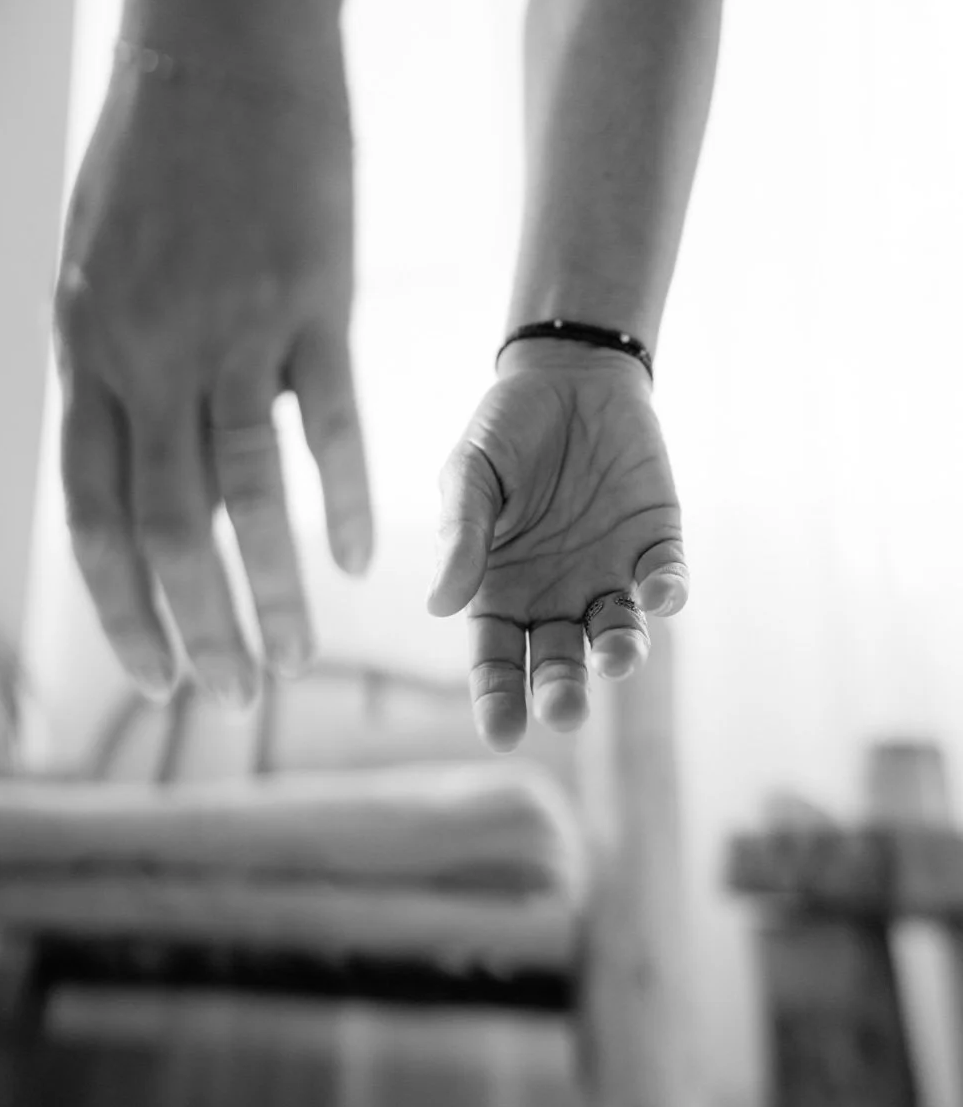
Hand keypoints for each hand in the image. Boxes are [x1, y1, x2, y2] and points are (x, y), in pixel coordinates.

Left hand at [53, 47, 371, 706]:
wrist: (218, 34)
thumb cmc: (159, 145)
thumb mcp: (100, 256)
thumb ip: (118, 359)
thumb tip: (147, 447)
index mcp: (89, 348)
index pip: (92, 512)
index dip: (121, 604)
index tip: (153, 671)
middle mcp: (150, 354)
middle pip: (166, 524)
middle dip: (196, 626)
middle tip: (230, 699)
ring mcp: (233, 327)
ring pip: (248, 492)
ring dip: (268, 590)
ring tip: (292, 665)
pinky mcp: (312, 298)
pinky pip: (329, 421)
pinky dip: (341, 497)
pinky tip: (355, 561)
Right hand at [427, 340, 688, 751]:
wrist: (569, 374)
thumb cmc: (506, 430)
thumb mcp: (470, 472)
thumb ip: (462, 533)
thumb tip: (438, 606)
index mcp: (502, 589)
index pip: (498, 659)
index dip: (498, 697)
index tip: (502, 732)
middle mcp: (557, 594)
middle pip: (561, 661)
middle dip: (563, 689)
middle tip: (564, 708)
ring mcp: (610, 571)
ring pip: (619, 631)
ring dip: (621, 650)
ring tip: (616, 658)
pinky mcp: (656, 540)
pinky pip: (666, 576)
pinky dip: (667, 589)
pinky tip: (660, 592)